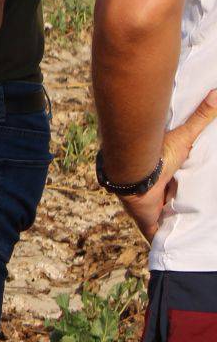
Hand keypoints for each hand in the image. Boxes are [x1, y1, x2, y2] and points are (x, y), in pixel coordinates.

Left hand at [119, 89, 216, 241]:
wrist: (134, 168)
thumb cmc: (156, 152)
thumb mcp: (184, 138)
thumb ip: (200, 118)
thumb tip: (216, 92)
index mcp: (160, 176)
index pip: (168, 186)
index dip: (173, 191)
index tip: (177, 191)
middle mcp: (153, 192)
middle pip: (164, 205)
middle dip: (171, 210)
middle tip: (183, 214)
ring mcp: (149, 210)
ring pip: (160, 222)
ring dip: (168, 226)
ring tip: (182, 234)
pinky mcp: (148, 224)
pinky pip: (156, 237)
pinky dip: (162, 242)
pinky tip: (168, 249)